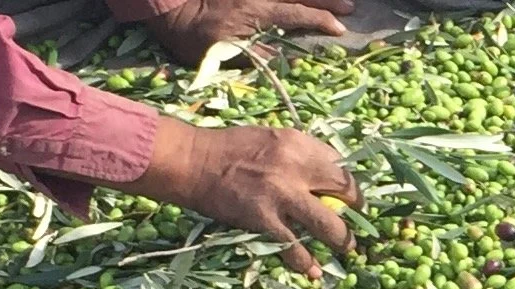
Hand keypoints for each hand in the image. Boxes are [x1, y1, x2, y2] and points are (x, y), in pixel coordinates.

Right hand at [132, 117, 362, 276]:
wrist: (194, 162)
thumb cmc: (230, 150)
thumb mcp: (271, 139)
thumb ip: (299, 156)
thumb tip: (326, 177)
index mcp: (298, 142)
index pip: (339, 165)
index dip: (349, 185)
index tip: (352, 198)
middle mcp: (296, 166)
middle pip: (344, 192)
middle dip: (357, 210)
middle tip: (358, 223)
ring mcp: (282, 195)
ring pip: (328, 225)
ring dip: (342, 241)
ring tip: (346, 249)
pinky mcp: (265, 220)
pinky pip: (295, 247)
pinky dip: (306, 263)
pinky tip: (313, 271)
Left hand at [147, 0, 352, 65]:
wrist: (163, 4)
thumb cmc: (190, 36)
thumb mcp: (220, 54)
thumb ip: (254, 55)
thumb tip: (285, 57)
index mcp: (256, 11)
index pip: (295, 14)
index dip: (319, 21)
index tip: (339, 29)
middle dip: (326, 1)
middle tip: (351, 6)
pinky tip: (300, 0)